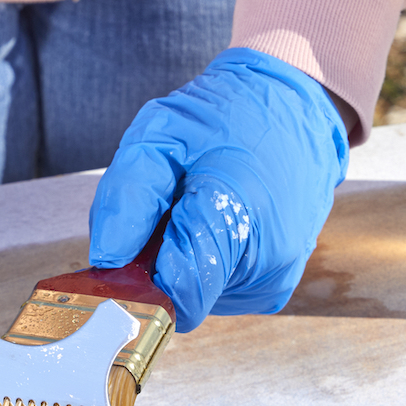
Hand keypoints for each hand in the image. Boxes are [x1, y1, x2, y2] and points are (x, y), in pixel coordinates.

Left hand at [89, 48, 349, 331]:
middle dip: (156, 261)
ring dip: (181, 260)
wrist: (298, 107)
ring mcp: (273, 281)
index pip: (171, 294)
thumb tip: (107, 261)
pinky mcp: (273, 288)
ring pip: (194, 298)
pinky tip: (219, 222)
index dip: (134, 280)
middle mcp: (264, 264)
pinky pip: (215, 293)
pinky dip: (204, 263)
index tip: (123, 250)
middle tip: (169, 207)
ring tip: (199, 208)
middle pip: (176, 298)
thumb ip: (128, 197)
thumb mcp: (161, 133)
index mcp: (236, 219)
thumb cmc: (228, 114)